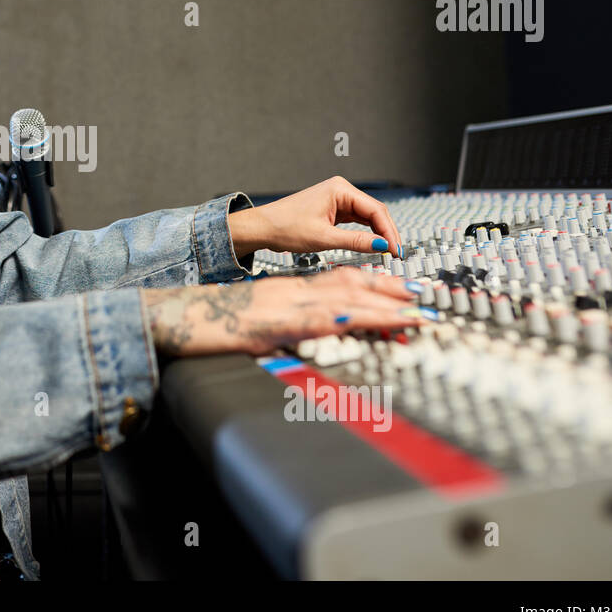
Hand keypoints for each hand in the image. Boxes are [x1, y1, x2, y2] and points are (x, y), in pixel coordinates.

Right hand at [142, 267, 426, 357]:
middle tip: (427, 301)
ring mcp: (289, 305)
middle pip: (352, 284)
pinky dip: (349, 318)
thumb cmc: (217, 322)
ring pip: (345, 299)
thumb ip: (291, 322)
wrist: (184, 315)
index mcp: (292, 290)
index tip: (407, 291)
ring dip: (384, 306)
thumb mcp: (262, 321)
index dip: (377, 284)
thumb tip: (320, 330)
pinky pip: (322, 318)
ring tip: (416, 314)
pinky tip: (369, 321)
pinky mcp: (280, 321)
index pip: (342, 281)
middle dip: (392, 293)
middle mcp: (295, 291)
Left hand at [239, 176, 403, 258]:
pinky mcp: (333, 209)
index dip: (389, 231)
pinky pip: (356, 220)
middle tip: (396, 253)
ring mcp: (337, 200)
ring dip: (377, 233)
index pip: (376, 210)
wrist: (262, 228)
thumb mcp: (324, 238)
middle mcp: (340, 190)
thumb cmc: (284, 228)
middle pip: (374, 212)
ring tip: (388, 252)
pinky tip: (372, 244)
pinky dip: (365, 233)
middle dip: (386, 232)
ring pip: (367, 217)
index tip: (396, 249)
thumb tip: (382, 246)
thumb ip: (355, 242)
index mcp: (339, 189)